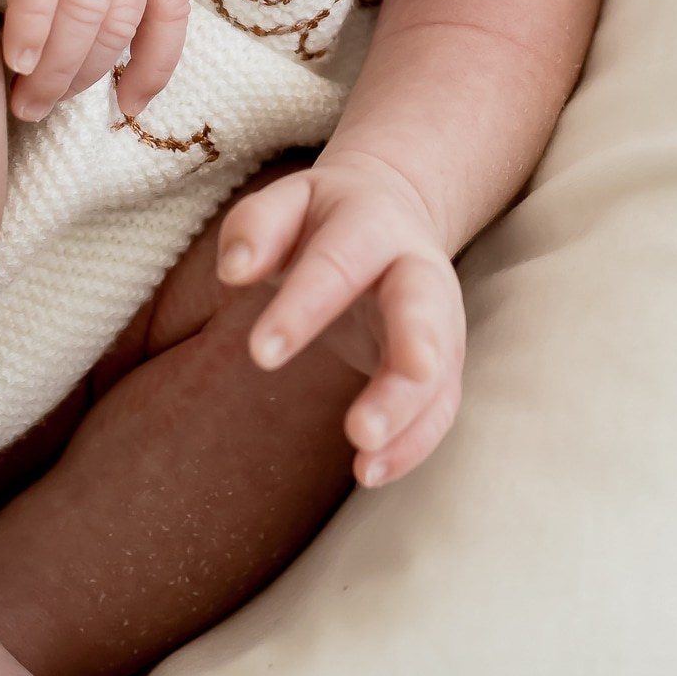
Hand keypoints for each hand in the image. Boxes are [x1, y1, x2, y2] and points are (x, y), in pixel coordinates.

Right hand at [0, 0, 190, 127]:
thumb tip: (98, 4)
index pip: (170, 11)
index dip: (154, 66)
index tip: (130, 109)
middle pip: (120, 23)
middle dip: (85, 78)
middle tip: (43, 109)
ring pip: (87, 10)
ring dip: (56, 68)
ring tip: (23, 101)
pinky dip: (34, 23)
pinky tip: (14, 57)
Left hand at [218, 150, 465, 485]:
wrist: (394, 210)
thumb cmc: (324, 217)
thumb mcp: (289, 202)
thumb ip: (258, 226)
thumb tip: (233, 270)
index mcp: (372, 223)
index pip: (338, 263)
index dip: (303, 306)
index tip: (262, 354)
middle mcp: (418, 269)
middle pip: (420, 310)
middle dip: (404, 358)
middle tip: (363, 422)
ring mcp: (439, 319)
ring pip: (440, 369)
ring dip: (407, 418)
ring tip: (365, 464)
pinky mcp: (443, 362)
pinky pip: (439, 406)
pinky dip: (413, 444)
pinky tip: (371, 473)